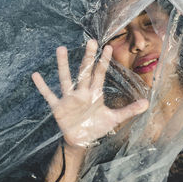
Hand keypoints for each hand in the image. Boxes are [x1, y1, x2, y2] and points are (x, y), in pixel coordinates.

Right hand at [32, 40, 148, 147]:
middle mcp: (82, 92)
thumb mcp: (114, 119)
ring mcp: (69, 99)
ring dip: (64, 65)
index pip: (100, 74)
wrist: (81, 140)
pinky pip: (49, 95)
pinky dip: (43, 87)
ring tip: (61, 49)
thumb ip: (129, 110)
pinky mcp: (59, 108)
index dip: (104, 62)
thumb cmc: (96, 127)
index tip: (108, 47)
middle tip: (91, 41)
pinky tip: (35, 75)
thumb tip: (147, 103)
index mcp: (95, 93)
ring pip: (66, 79)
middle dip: (88, 58)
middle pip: (85, 72)